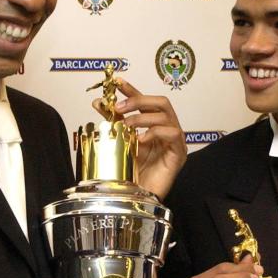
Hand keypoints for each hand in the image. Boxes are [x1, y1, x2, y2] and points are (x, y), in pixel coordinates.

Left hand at [92, 78, 186, 197]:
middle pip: (161, 102)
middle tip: (119, 107)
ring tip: (126, 126)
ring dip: (142, 117)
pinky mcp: (179, 153)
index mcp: (154, 125)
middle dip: (138, 100)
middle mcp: (167, 130)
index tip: (117, 81)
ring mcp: (175, 141)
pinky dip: (154, 133)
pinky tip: (140, 141)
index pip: (145, 102)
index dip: (132, 89)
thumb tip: (98, 103)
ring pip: (166, 116)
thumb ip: (113, 122)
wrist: (138, 196)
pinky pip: (172, 134)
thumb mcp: (120, 142)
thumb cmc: (132, 172)